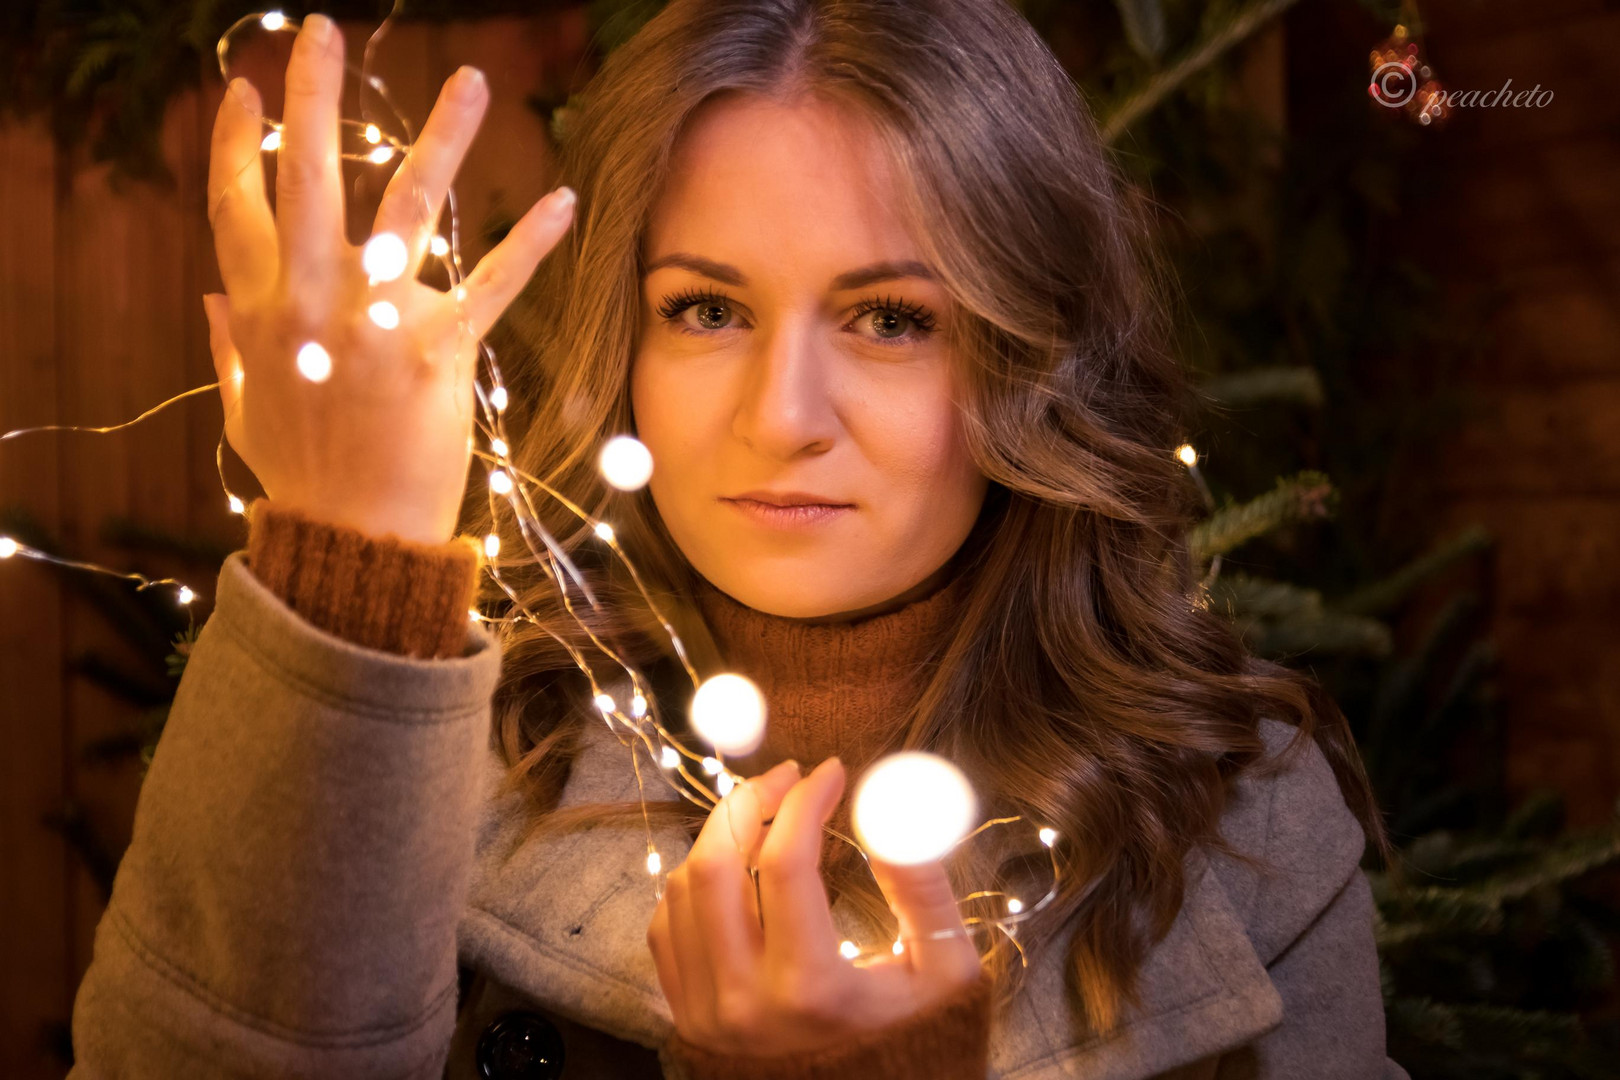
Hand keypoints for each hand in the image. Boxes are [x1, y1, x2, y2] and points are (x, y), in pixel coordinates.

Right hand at [202, 12, 575, 543]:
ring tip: (473, 82)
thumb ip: (232, 346)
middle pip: (309, 177)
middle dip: (314, 97)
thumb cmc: (303, 476)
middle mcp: (315, 299)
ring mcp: (380, 318)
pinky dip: (531, 241)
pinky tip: (562, 199)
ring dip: (443, 137)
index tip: (249, 89)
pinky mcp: (443, 347)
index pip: (235, 205)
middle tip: (323, 32)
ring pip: (411, 206)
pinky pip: (494, 283)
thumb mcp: (248, 407)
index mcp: (261, 310)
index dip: (237, 143)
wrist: (355, 539)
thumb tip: (214, 299)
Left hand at [647, 757, 985, 1055]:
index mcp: (809, 988)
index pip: (786, 862)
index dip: (807, 801)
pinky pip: (667, 928)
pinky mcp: (687, 1019)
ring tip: (764, 815)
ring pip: (683, 890)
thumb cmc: (914, 1041)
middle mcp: (744, 1001)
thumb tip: (890, 809)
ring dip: (719, 837)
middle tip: (785, 777)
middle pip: (715, 866)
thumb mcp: (944, 972)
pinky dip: (693, 883)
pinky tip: (733, 867)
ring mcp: (706, 1013)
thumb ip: (924, 890)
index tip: (832, 772)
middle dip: (748, 803)